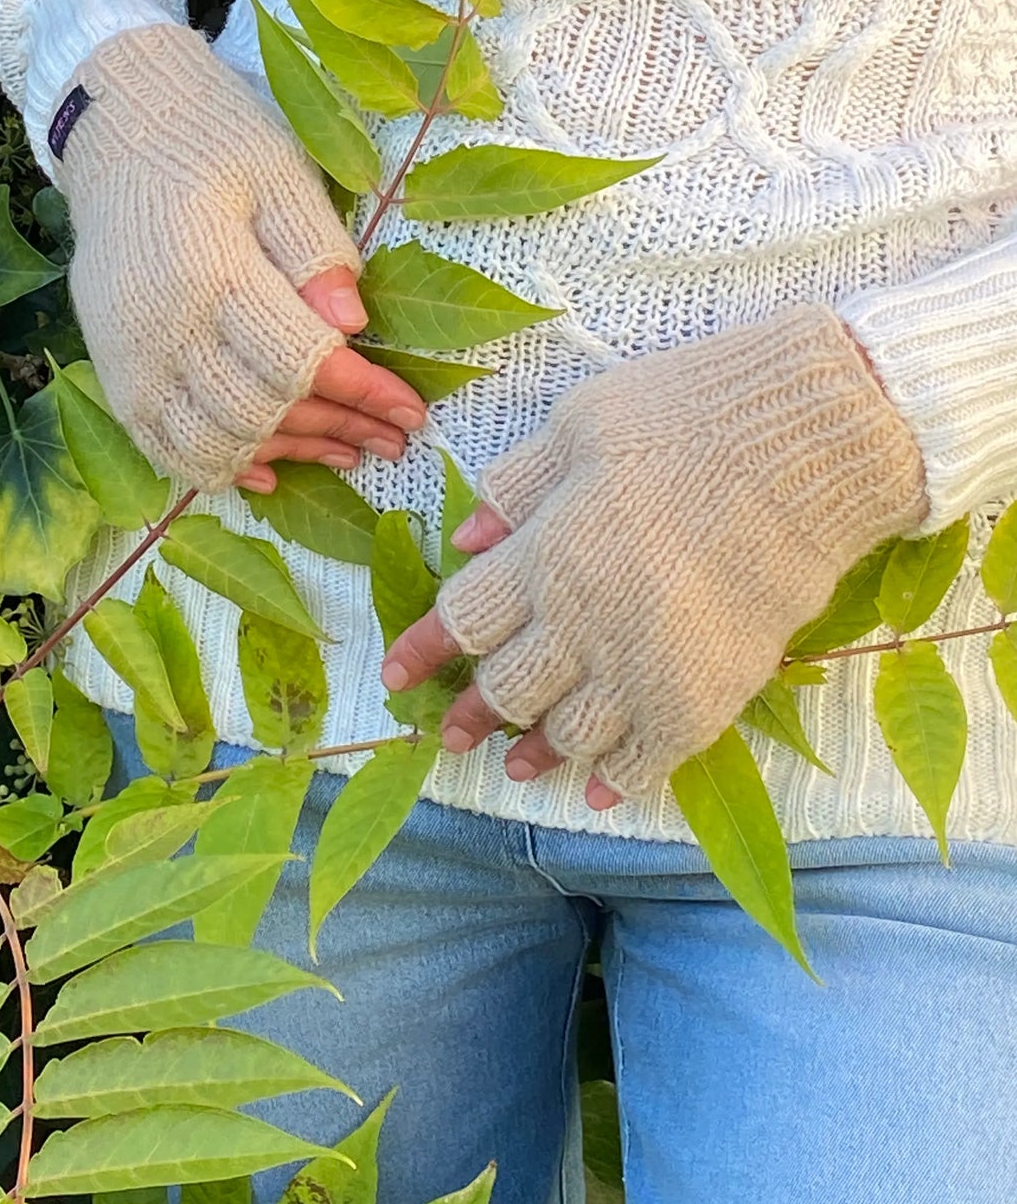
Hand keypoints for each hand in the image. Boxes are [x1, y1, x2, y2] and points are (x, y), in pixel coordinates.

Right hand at [57, 22, 423, 487]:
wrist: (114, 134)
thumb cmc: (211, 145)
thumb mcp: (279, 174)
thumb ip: (315, 250)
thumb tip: (352, 329)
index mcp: (213, 275)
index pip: (302, 361)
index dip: (363, 394)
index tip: (412, 412)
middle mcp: (165, 330)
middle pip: (264, 412)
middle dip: (338, 430)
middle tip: (393, 438)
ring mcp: (132, 360)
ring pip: (215, 443)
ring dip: (288, 455)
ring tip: (347, 452)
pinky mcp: (112, 372)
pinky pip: (164, 447)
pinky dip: (219, 469)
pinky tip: (269, 471)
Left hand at [381, 306, 928, 802]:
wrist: (807, 447)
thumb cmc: (687, 416)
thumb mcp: (581, 425)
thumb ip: (518, 485)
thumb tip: (466, 535)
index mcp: (544, 554)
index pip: (461, 618)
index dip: (423, 651)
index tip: (397, 676)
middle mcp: (581, 623)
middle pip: (505, 688)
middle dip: (470, 714)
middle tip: (453, 732)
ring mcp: (643, 668)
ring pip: (569, 733)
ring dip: (536, 752)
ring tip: (520, 764)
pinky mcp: (706, 694)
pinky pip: (648, 758)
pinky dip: (618, 778)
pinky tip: (601, 787)